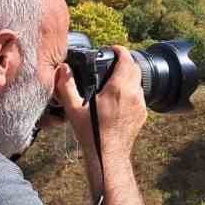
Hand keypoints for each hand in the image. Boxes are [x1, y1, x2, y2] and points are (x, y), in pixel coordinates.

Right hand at [53, 47, 146, 165]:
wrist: (109, 156)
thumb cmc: (91, 134)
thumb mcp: (74, 110)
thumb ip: (66, 87)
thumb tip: (62, 69)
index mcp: (118, 89)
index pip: (126, 59)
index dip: (120, 50)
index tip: (113, 49)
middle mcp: (133, 94)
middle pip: (135, 68)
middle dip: (125, 61)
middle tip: (112, 62)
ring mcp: (140, 104)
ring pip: (139, 82)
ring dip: (129, 76)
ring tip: (114, 78)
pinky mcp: (142, 114)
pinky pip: (139, 95)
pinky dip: (131, 91)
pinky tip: (119, 97)